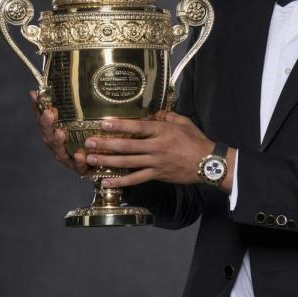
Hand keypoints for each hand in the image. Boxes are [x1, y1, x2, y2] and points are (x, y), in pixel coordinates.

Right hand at [31, 90, 87, 174]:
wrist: (104, 164)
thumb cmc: (91, 139)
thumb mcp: (86, 121)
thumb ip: (76, 106)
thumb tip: (62, 87)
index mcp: (56, 133)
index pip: (44, 119)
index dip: (38, 108)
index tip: (36, 95)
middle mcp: (59, 145)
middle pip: (48, 134)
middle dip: (47, 124)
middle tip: (49, 113)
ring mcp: (68, 158)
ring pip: (59, 150)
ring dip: (58, 141)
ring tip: (61, 133)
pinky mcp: (80, 169)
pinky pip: (78, 166)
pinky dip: (77, 161)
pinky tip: (80, 154)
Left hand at [83, 112, 215, 188]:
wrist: (208, 163)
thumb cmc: (197, 141)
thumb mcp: (184, 123)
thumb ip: (167, 116)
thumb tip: (153, 113)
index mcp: (163, 131)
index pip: (137, 127)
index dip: (119, 125)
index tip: (103, 124)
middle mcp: (157, 146)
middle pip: (127, 145)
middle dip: (106, 144)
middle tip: (89, 143)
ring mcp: (156, 162)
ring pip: (127, 162)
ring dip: (107, 161)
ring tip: (91, 160)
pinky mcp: (157, 175)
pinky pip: (136, 179)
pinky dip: (121, 182)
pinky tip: (107, 183)